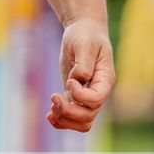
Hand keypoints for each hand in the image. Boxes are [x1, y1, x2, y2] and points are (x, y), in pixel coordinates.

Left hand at [48, 17, 114, 134]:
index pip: (96, 99)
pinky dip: (60, 120)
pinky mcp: (75, 96)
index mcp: (105, 79)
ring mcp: (87, 96)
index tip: (69, 81)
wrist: (83, 32)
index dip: (80, 96)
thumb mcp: (85, 44)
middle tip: (53, 96)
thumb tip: (80, 79)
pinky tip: (49, 115)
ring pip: (82, 122)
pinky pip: (72, 118)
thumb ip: (84, 63)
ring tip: (50, 109)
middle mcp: (99, 91)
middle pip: (88, 116)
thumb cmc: (86, 36)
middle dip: (68, 111)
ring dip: (64, 120)